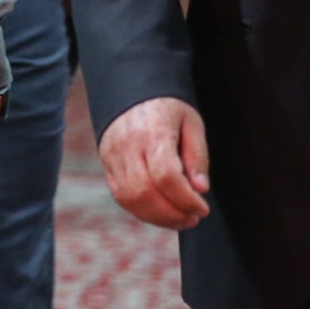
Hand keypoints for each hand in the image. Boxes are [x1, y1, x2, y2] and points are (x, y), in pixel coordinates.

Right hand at [99, 96, 210, 229]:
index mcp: (152, 132)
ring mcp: (112, 155)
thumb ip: (198, 155)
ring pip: (129, 198)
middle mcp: (127, 145)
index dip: (186, 199)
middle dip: (172, 214)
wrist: (129, 89)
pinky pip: (120, 195)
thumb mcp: (192, 122)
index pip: (166, 176)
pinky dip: (142, 210)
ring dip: (157, 217)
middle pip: (144, 192)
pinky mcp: (106, 162)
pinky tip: (161, 211)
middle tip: (193, 219)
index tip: (203, 208)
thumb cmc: (166, 107)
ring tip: (179, 219)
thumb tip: (200, 189)